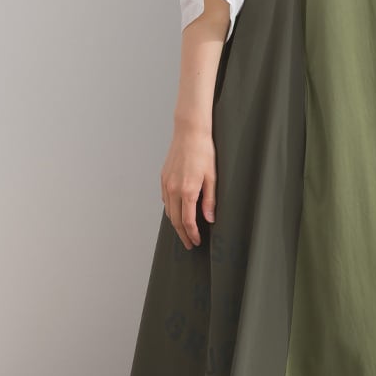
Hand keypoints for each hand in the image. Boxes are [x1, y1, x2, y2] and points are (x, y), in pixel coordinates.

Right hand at [160, 125, 215, 249]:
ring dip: (175, 224)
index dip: (192, 234)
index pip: (188, 221)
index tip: (196, 241)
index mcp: (187, 190)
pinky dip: (171, 210)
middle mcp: (173, 189)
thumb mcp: (212, 177)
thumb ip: (210, 200)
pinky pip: (165, 200)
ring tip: (184, 232)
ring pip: (168, 211)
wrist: (189, 133)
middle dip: (182, 234)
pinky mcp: (163, 178)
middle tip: (189, 243)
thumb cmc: (203, 151)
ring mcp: (166, 183)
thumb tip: (209, 218)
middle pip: (175, 220)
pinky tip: (177, 212)